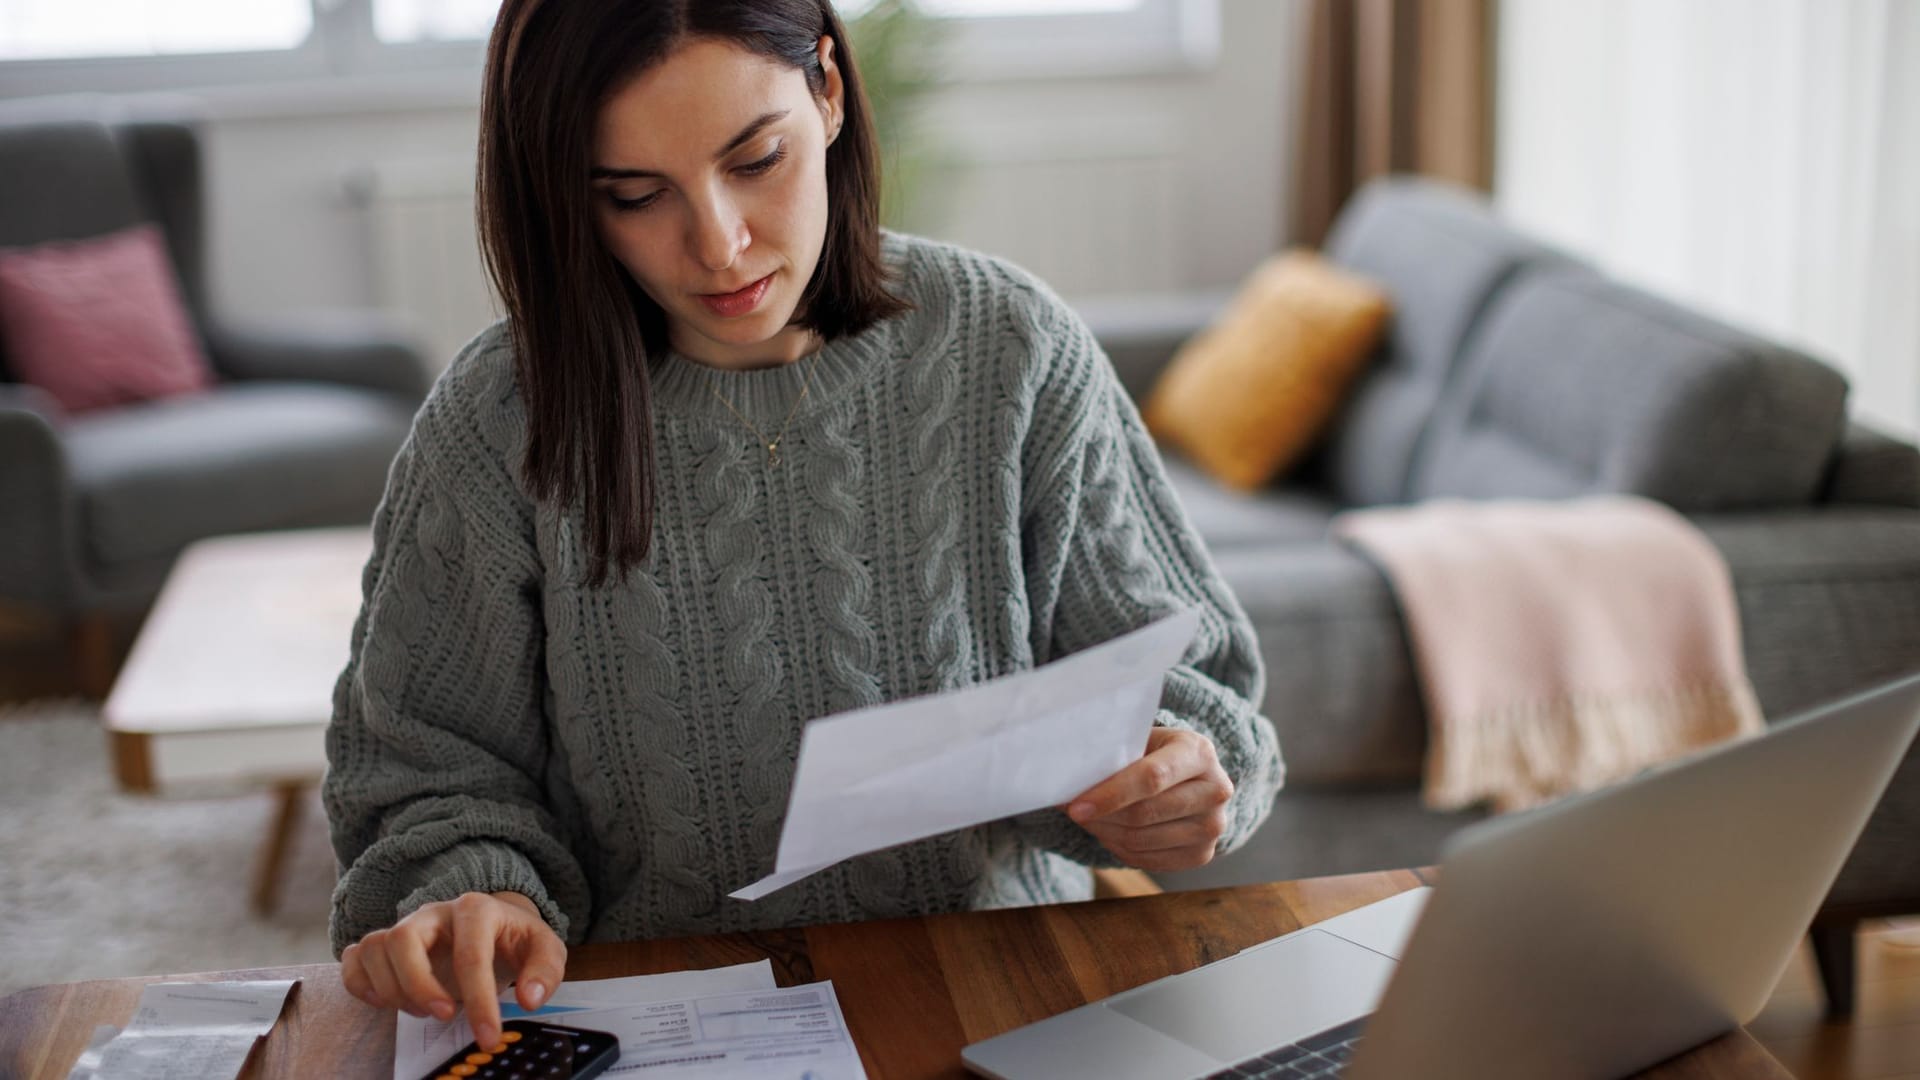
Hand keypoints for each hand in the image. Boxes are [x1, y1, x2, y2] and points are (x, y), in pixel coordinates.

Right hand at [340, 890, 564, 1049]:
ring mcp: (404, 925)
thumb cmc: (514, 939)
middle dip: (419, 986)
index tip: (487, 1035)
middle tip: (444, 1017)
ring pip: (374, 948)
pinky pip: (353, 959)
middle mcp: (433, 912)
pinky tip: (387, 1003)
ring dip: (393, 990)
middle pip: (403, 939)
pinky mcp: (385, 943)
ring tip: (426, 1011)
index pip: (470, 954)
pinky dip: (361, 985)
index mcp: (476, 909)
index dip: (478, 1000)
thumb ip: (544, 971)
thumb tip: (529, 999)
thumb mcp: (544, 949)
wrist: (495, 925)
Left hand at [1066, 726, 1233, 872]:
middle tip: (1073, 811)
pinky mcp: (1203, 854)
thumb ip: (1112, 754)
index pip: (1151, 778)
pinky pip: (1147, 859)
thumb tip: (1065, 775)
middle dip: (1101, 816)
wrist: (1190, 777)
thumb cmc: (1155, 753)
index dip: (1110, 795)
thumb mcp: (1141, 740)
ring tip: (1090, 818)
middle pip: (1144, 814)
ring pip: (1141, 840)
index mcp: (1199, 752)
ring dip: (1105, 832)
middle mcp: (1216, 790)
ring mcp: (1213, 826)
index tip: (1076, 806)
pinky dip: (1119, 847)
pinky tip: (1110, 830)